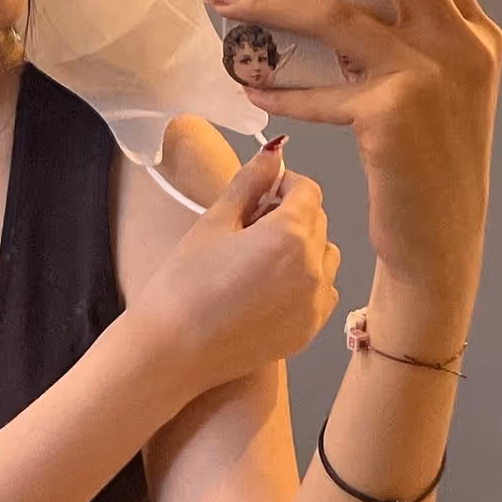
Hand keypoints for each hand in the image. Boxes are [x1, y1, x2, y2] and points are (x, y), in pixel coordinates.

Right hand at [137, 142, 338, 394]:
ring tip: (260, 258)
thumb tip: (273, 151)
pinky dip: (305, 281)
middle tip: (249, 224)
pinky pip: (322, 291)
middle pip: (319, 220)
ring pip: (326, 256)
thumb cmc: (185, 281)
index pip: (308, 190)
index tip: (256, 195)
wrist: (175, 350)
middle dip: (291, 213)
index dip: (283, 183)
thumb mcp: (213, 223)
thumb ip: (248, 184)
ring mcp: (316, 304)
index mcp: (290, 235)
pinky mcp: (311, 331)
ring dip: (303, 247)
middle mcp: (315, 268)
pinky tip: (267, 289)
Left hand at [207, 0, 501, 292]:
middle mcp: (461, 45)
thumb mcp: (432, 89)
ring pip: (336, 14)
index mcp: (472, 31)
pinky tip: (250, 88)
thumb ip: (399, 36)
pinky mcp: (391, 114)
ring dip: (272, 2)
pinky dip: (277, 88)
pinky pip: (314, 89)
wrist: (441, 247)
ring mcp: (430, 77)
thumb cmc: (427, 165)